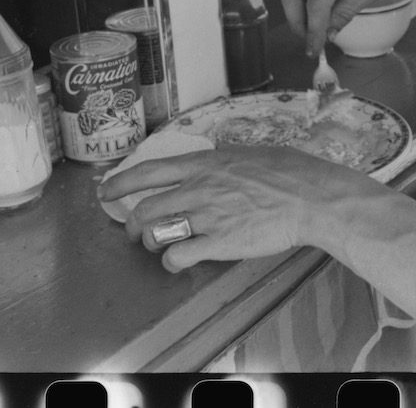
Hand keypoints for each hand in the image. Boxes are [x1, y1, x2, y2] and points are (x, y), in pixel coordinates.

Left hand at [96, 145, 370, 272]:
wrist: (309, 197)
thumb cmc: (289, 172)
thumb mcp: (249, 154)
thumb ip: (223, 162)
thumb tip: (215, 165)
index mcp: (205, 163)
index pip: (149, 171)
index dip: (121, 182)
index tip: (106, 191)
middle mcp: (198, 188)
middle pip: (145, 208)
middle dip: (132, 224)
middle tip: (135, 231)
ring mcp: (206, 216)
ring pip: (155, 233)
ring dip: (150, 243)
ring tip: (159, 246)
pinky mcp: (217, 243)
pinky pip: (177, 256)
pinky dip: (172, 262)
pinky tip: (180, 261)